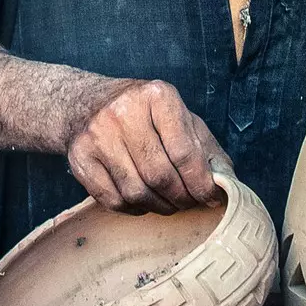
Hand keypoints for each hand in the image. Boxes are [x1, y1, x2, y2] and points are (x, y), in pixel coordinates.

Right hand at [66, 79, 228, 214]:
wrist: (86, 102)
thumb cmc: (144, 113)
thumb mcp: (179, 116)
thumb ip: (205, 147)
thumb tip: (226, 183)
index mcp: (157, 97)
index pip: (184, 152)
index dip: (201, 183)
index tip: (211, 198)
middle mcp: (124, 112)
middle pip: (160, 175)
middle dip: (182, 197)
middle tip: (190, 202)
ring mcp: (97, 136)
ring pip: (137, 192)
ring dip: (160, 206)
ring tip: (170, 203)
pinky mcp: (80, 158)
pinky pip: (113, 200)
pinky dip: (135, 209)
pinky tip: (145, 201)